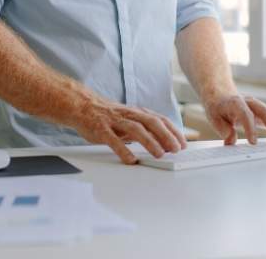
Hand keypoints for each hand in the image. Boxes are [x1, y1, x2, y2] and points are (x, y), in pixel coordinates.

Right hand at [71, 99, 186, 164]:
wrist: (83, 106)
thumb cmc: (109, 115)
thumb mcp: (130, 119)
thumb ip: (145, 129)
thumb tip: (164, 143)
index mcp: (138, 112)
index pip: (160, 119)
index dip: (173, 131)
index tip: (183, 143)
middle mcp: (129, 114)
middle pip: (152, 122)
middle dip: (166, 136)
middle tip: (175, 149)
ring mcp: (115, 121)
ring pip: (136, 129)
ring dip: (149, 142)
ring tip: (159, 155)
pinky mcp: (101, 129)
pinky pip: (113, 140)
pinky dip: (123, 150)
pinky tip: (131, 160)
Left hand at [204, 94, 265, 144]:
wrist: (220, 95)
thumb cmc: (217, 107)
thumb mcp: (213, 117)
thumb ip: (222, 128)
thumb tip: (230, 140)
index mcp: (235, 102)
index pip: (245, 114)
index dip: (250, 128)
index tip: (253, 143)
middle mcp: (249, 102)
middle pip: (264, 111)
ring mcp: (257, 106)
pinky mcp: (261, 112)